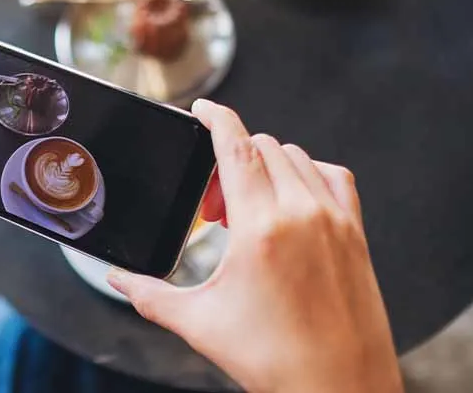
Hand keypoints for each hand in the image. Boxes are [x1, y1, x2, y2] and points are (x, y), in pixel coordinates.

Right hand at [107, 99, 402, 392]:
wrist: (339, 388)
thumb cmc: (277, 360)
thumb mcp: (200, 323)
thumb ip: (149, 295)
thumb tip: (116, 279)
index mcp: (262, 228)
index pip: (237, 146)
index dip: (216, 118)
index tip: (203, 108)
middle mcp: (303, 213)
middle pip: (262, 148)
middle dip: (230, 162)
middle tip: (214, 208)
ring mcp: (335, 220)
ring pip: (296, 157)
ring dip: (265, 168)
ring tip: (248, 211)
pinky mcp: (355, 233)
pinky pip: (332, 176)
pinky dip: (306, 175)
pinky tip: (290, 205)